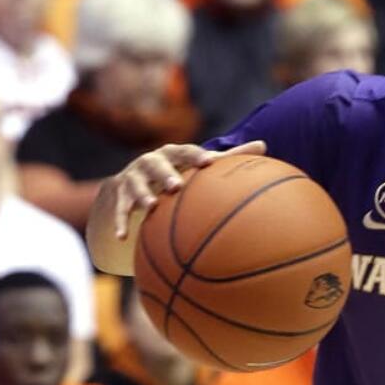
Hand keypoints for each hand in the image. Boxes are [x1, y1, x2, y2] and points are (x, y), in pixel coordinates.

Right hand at [112, 138, 265, 238]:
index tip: (208, 163)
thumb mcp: (198, 166)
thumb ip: (227, 158)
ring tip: (149, 206)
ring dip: (141, 195)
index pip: (184, 152)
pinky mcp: (120, 197)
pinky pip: (119, 211)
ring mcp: (133, 179)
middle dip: (165, 173)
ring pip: (135, 185)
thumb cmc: (177, 173)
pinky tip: (122, 238)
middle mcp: (150, 162)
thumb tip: (264, 146)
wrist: (132, 181)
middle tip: (176, 185)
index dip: (195, 156)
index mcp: (172, 154)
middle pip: (156, 164)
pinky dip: (120, 223)